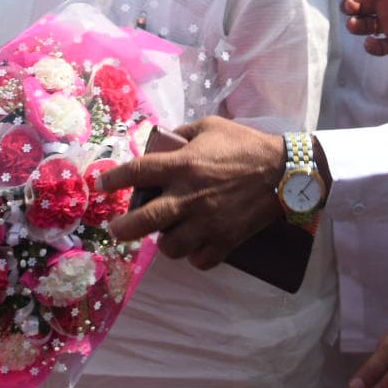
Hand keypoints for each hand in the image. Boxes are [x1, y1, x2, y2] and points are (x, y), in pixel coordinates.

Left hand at [97, 116, 284, 269]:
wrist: (286, 171)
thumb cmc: (245, 145)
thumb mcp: (209, 127)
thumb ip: (181, 135)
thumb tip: (160, 144)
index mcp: (183, 165)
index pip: (137, 173)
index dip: (113, 180)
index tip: (102, 185)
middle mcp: (190, 196)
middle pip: (144, 221)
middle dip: (122, 228)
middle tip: (116, 229)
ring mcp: (208, 222)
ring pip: (170, 247)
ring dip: (164, 241)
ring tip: (167, 233)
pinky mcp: (226, 240)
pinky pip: (199, 260)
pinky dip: (194, 255)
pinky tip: (195, 244)